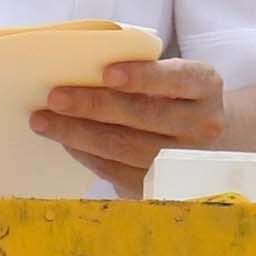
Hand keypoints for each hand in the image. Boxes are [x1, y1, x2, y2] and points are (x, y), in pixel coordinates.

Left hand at [30, 57, 225, 197]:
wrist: (210, 141)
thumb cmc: (176, 97)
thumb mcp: (174, 75)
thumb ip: (141, 70)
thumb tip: (79, 69)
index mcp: (205, 85)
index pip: (176, 78)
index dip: (142, 77)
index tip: (107, 73)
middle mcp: (203, 124)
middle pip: (144, 116)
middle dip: (94, 106)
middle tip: (55, 97)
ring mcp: (185, 160)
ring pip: (127, 148)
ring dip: (79, 134)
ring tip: (45, 121)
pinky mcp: (164, 186)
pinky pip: (119, 171)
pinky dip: (87, 155)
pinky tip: (66, 141)